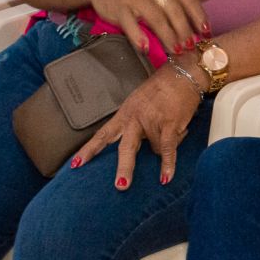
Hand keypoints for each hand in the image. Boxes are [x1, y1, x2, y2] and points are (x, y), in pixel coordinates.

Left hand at [71, 63, 203, 187]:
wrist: (183, 74)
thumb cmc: (162, 88)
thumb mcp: (138, 102)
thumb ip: (133, 122)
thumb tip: (137, 145)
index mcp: (125, 114)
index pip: (104, 134)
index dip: (90, 150)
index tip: (76, 165)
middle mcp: (136, 119)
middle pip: (126, 148)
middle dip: (124, 168)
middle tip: (121, 185)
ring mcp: (153, 122)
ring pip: (155, 149)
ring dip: (164, 145)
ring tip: (173, 128)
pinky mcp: (170, 125)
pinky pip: (167, 149)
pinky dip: (168, 165)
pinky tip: (165, 178)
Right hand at [83, 0, 212, 54]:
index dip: (199, 15)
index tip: (206, 31)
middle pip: (174, 10)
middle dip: (185, 30)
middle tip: (191, 46)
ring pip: (156, 19)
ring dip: (168, 36)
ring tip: (176, 50)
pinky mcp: (118, 7)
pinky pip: (130, 24)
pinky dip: (138, 36)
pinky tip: (146, 48)